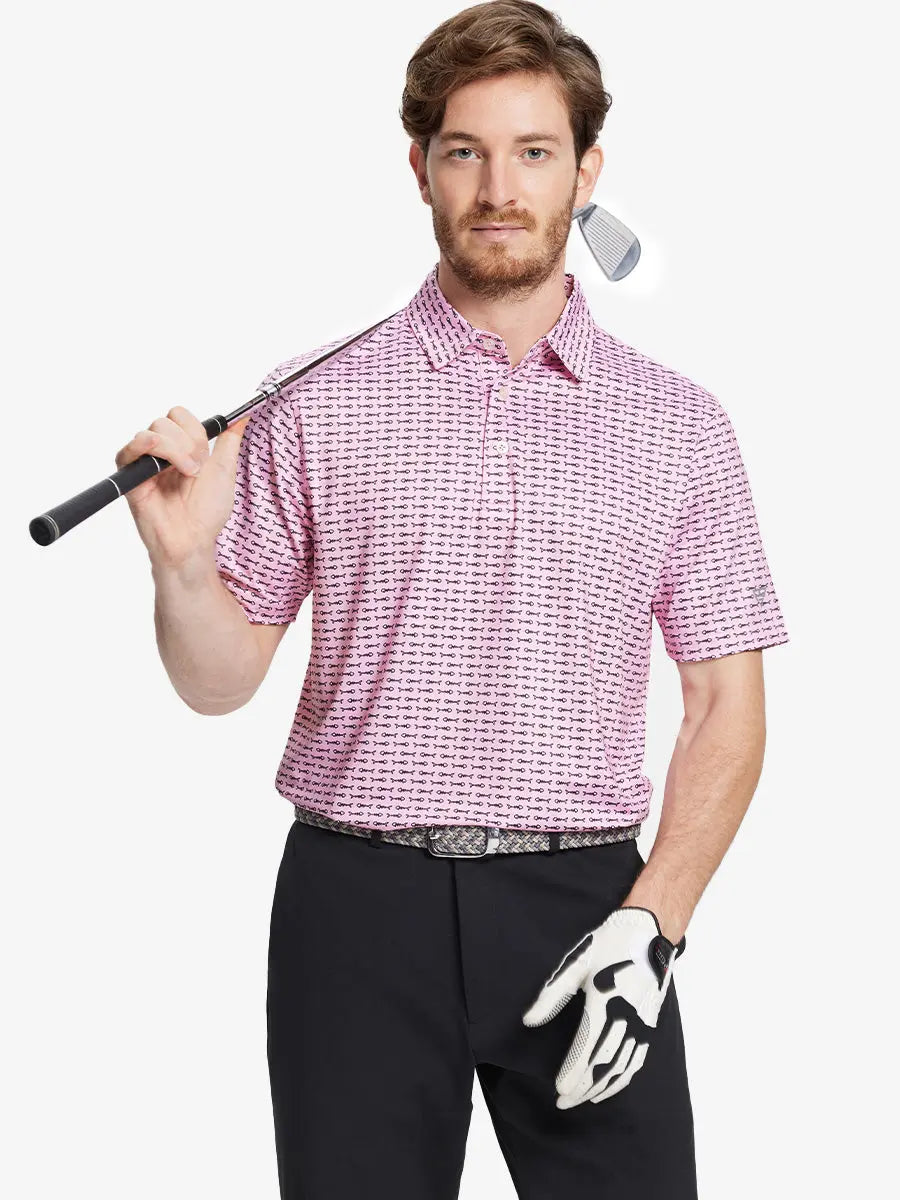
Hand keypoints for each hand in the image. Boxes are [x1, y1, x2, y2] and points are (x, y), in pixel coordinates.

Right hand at [113, 405, 250, 568]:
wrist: (192, 539)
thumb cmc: (206, 511)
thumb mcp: (225, 469)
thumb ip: (230, 440)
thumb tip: (244, 415)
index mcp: (180, 448)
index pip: (180, 416)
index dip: (196, 432)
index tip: (206, 457)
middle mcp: (160, 452)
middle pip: (167, 421)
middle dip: (189, 443)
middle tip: (196, 470)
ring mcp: (144, 462)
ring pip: (154, 431)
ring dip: (177, 451)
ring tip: (186, 475)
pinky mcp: (129, 476)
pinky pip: (129, 449)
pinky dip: (147, 446)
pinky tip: (162, 464)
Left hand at [521, 906, 685, 1107]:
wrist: (649, 931)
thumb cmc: (610, 943)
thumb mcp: (577, 962)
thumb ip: (552, 994)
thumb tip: (529, 1021)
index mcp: (606, 1002)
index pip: (587, 1048)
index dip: (573, 1072)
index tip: (559, 1091)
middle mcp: (627, 1017)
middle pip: (603, 1064)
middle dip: (582, 1087)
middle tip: (562, 1103)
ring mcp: (642, 1023)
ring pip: (621, 1067)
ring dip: (601, 1088)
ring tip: (581, 1099)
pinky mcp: (650, 1024)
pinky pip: (637, 1060)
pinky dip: (622, 1079)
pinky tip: (609, 1087)